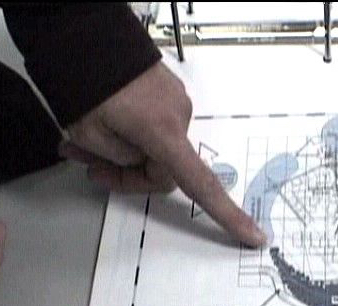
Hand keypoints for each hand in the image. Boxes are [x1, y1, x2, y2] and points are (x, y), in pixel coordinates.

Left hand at [59, 61, 265, 246]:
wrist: (84, 36)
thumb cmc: (86, 86)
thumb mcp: (92, 136)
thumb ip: (122, 160)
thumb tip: (135, 161)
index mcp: (164, 133)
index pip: (201, 185)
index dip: (228, 216)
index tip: (254, 236)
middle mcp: (179, 117)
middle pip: (164, 168)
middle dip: (129, 174)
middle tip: (91, 169)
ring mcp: (175, 102)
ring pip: (156, 147)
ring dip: (125, 152)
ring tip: (83, 143)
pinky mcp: (167, 91)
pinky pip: (154, 125)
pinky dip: (130, 132)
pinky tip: (102, 125)